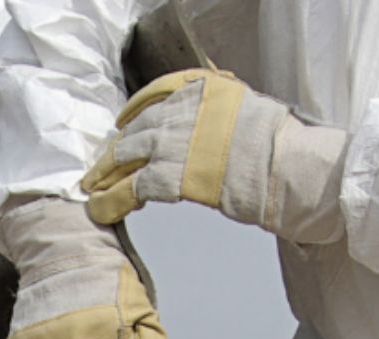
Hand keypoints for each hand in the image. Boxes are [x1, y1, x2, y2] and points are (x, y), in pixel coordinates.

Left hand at [81, 69, 345, 244]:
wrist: (286, 168)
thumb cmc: (278, 149)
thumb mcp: (249, 111)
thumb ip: (221, 114)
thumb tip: (208, 127)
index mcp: (205, 88)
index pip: (157, 93)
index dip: (134, 111)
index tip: (121, 124)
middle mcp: (184, 108)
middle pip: (137, 127)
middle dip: (116, 149)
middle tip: (99, 166)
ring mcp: (175, 139)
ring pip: (127, 154)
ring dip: (106, 174)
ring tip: (92, 189)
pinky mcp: (171, 173)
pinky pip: (131, 186)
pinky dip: (112, 199)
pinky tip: (101, 209)